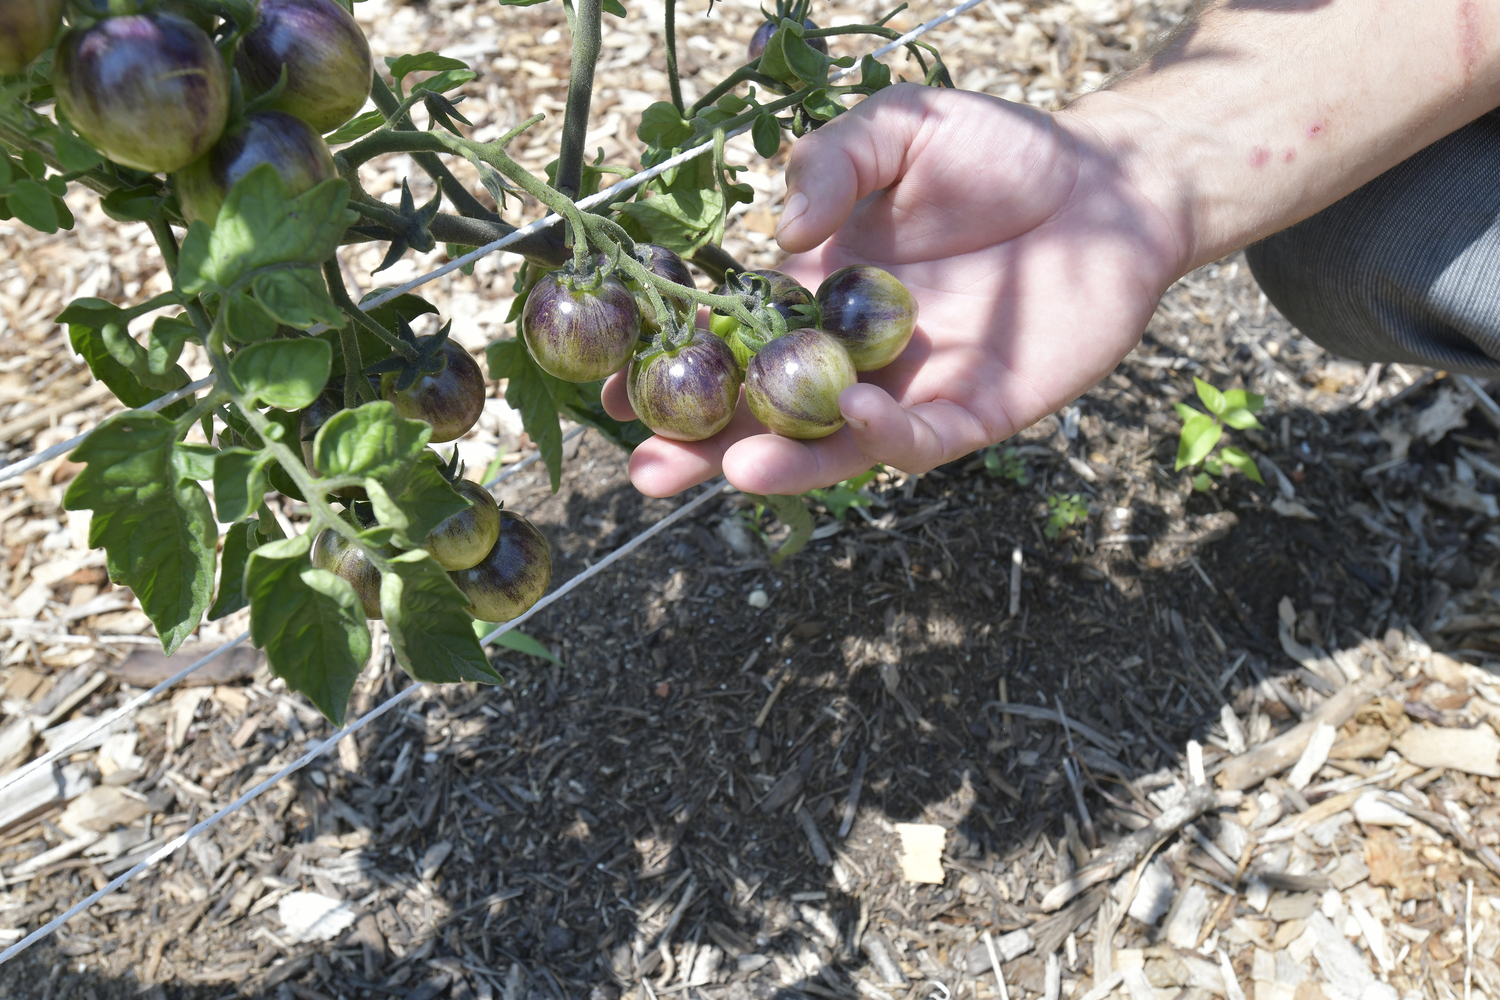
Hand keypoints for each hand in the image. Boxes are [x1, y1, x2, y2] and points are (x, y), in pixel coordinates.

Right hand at [603, 83, 1186, 496]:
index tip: (613, 385)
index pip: (730, 342)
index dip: (674, 366)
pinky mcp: (975, 413)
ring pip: (834, 445)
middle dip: (707, 445)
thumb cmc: (1000, 153)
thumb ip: (833, 163)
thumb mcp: (899, 129)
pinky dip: (886, 437)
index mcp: (818, 294)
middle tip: (648, 470)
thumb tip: (776, 232)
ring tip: (732, 468)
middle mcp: (853, 355)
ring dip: (783, 463)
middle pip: (767, 413)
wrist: (1109, 185)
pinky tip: (856, 414)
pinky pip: (920, 439)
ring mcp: (911, 388)